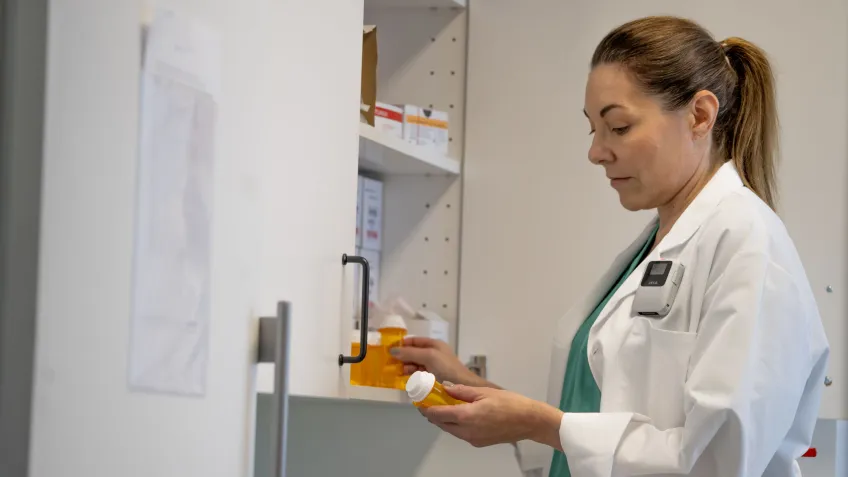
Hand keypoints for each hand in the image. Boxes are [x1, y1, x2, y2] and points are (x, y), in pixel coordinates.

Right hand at [390, 336, 476, 385]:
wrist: (463, 388)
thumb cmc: (447, 369)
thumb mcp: (429, 356)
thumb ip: (410, 353)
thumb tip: (392, 350)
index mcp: (434, 345)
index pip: (414, 341)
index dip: (402, 344)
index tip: (388, 349)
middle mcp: (433, 354)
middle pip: (412, 353)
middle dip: (402, 358)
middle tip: (390, 364)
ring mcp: (432, 367)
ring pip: (414, 365)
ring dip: (405, 368)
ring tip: (397, 374)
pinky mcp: (431, 379)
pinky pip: (417, 376)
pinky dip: (410, 377)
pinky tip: (405, 381)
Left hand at [418, 384, 563, 449]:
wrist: (529, 421)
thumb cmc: (510, 404)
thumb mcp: (483, 391)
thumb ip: (461, 391)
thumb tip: (445, 388)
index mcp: (466, 416)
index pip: (438, 414)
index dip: (426, 408)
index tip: (420, 400)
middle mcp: (466, 431)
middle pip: (441, 424)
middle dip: (433, 414)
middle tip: (428, 401)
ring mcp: (472, 439)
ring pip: (450, 430)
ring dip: (444, 419)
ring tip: (442, 406)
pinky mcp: (478, 442)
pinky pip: (460, 433)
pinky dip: (455, 424)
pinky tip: (458, 414)